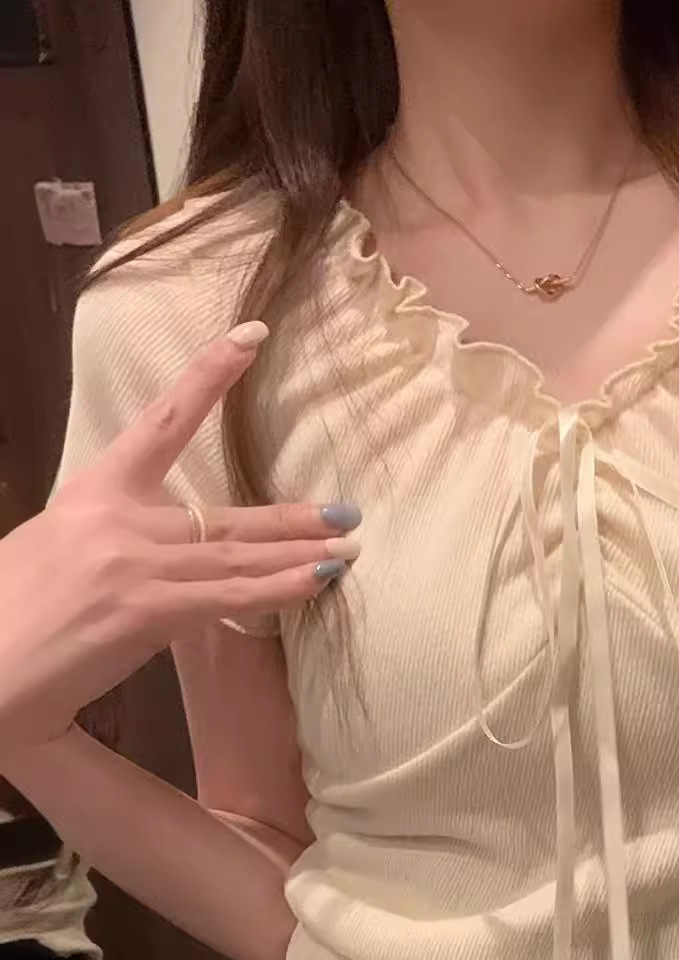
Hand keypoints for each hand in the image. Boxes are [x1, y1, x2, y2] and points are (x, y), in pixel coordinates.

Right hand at [0, 322, 360, 755]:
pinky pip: (230, 596)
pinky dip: (280, 589)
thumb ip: (114, 541)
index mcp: (92, 491)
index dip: (210, 375)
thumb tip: (163, 552)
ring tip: (350, 547)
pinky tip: (317, 582)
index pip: (163, 420)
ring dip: (301, 553)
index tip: (252, 337)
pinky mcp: (147, 608)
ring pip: (238, 554)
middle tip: (347, 511)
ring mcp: (136, 562)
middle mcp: (120, 518)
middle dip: (292, 517)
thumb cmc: (8, 609)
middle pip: (226, 513)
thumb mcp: (57, 550)